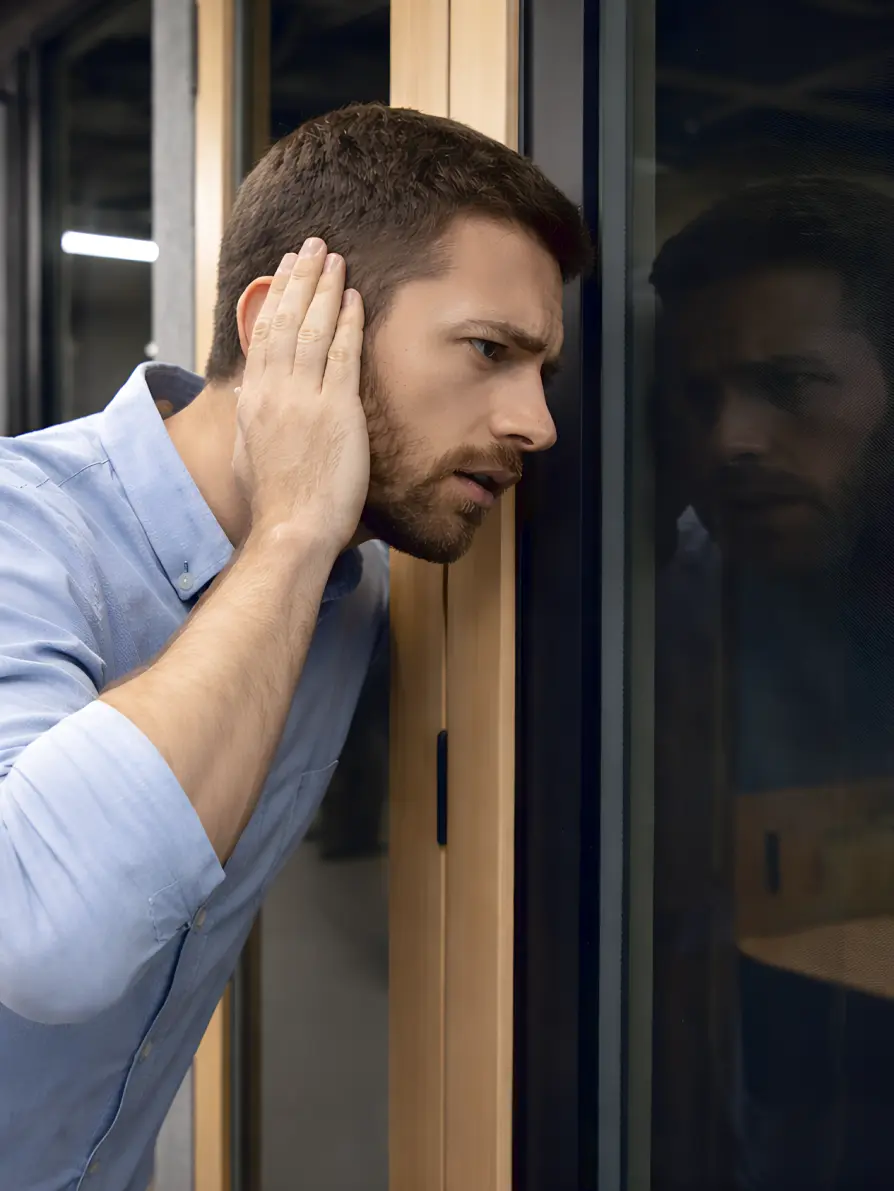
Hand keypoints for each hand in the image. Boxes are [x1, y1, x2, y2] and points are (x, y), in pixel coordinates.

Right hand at [233, 240, 368, 554]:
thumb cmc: (274, 504)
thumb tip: (247, 399)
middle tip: (312, 247)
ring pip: (312, 329)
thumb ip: (250, 420)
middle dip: (299, 278)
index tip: (285, 272)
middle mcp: (273, 392)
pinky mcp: (336, 411)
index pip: (263, 336)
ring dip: (324, 288)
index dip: (275, 299)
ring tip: (334, 258)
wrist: (291, 529)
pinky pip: (342, 355)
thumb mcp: (248, 454)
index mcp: (252, 401)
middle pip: (285, 321)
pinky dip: (347, 322)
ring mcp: (304, 399)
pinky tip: (354, 298)